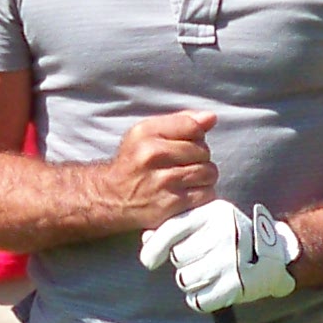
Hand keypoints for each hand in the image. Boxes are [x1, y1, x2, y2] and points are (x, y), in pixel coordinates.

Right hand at [101, 111, 219, 223]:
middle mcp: (153, 154)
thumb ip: (180, 121)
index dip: (196, 136)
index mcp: (147, 133)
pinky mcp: (170, 204)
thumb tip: (212, 118)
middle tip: (185, 166)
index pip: (192, 126)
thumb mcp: (148, 134)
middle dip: (200, 158)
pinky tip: (188, 194)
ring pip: (208, 173)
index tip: (185, 146)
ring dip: (204, 178)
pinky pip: (206, 194)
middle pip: (203, 151)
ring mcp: (162, 181)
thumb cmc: (134, 162)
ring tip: (188, 180)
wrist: (110, 197)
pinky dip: (202, 195)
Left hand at [140, 198, 300, 311]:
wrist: (276, 257)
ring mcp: (231, 260)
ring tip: (208, 276)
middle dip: (183, 265)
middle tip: (200, 263)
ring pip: (185, 280)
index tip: (149, 262)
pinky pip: (198, 301)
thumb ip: (178, 227)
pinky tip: (213, 290)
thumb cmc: (232, 238)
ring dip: (191, 283)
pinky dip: (200, 300)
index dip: (153, 248)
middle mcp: (224, 233)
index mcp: (215, 213)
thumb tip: (146, 240)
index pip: (172, 229)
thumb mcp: (209, 222)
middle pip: (178, 258)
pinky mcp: (235, 286)